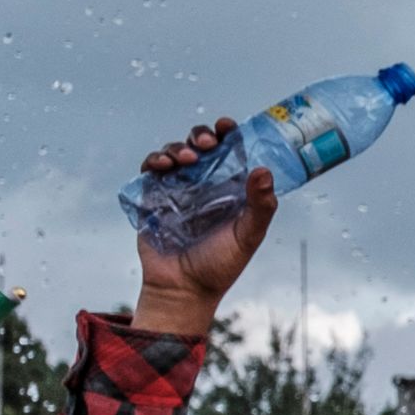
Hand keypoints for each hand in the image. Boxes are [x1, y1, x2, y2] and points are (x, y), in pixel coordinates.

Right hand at [129, 126, 276, 338]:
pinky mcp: (152, 198)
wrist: (183, 288)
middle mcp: (203, 184)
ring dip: (177, 148)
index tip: (228, 126)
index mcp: (229, 188)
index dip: (228, 134)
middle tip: (207, 143)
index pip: (229, 152)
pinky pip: (150, 171)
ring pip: (173, 154)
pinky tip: (163, 165)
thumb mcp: (249, 235)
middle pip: (199, 146)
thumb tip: (264, 171)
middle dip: (201, 136)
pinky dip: (154, 161)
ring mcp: (176, 189)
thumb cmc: (220, 264)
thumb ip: (261, 206)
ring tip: (186, 158)